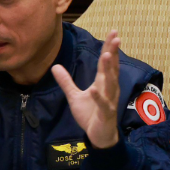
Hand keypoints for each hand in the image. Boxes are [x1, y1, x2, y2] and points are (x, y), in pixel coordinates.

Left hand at [52, 30, 120, 148]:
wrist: (99, 136)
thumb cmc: (91, 114)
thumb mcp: (74, 96)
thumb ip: (66, 82)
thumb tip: (54, 66)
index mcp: (102, 83)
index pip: (106, 62)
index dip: (109, 47)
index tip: (113, 32)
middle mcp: (108, 89)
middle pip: (111, 68)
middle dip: (113, 52)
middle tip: (115, 37)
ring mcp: (108, 101)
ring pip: (110, 83)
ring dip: (109, 69)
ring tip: (107, 55)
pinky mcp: (105, 113)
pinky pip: (103, 104)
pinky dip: (99, 97)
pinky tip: (94, 90)